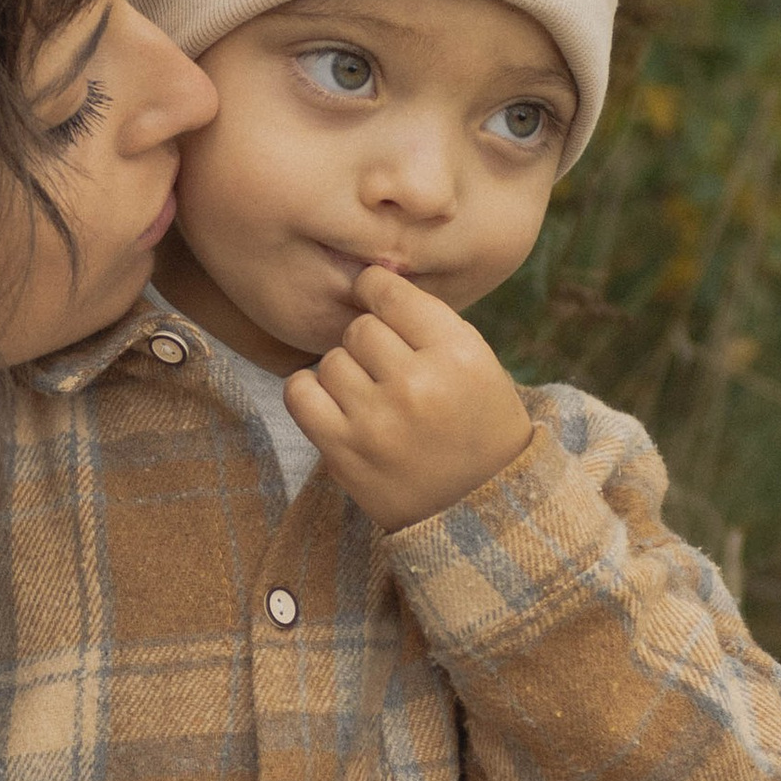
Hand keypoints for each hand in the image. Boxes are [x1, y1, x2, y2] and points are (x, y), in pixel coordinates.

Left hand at [286, 263, 534, 532]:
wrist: (479, 507)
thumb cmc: (475, 422)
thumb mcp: (476, 361)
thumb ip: (425, 318)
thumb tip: (368, 272)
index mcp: (458, 353)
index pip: (390, 292)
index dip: (377, 291)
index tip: (377, 300)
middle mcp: (417, 384)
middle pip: (359, 328)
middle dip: (371, 345)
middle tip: (392, 372)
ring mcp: (377, 420)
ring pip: (331, 360)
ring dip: (346, 374)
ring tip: (375, 398)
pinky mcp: (344, 452)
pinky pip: (300, 392)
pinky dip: (311, 393)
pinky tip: (337, 404)